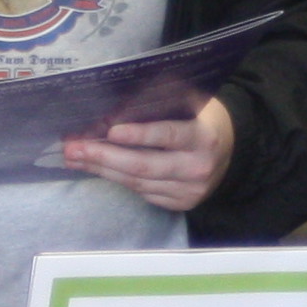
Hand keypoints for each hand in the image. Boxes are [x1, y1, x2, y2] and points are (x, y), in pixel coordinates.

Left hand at [63, 98, 234, 213]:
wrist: (232, 150)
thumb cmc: (201, 117)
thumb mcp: (191, 102)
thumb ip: (160, 102)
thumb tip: (113, 109)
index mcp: (203, 137)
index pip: (168, 136)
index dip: (139, 135)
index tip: (111, 132)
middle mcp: (198, 168)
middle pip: (144, 166)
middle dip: (104, 157)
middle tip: (74, 149)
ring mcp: (190, 191)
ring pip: (138, 183)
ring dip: (102, 170)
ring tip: (75, 158)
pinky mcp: (181, 204)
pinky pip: (143, 193)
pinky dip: (117, 179)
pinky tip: (97, 169)